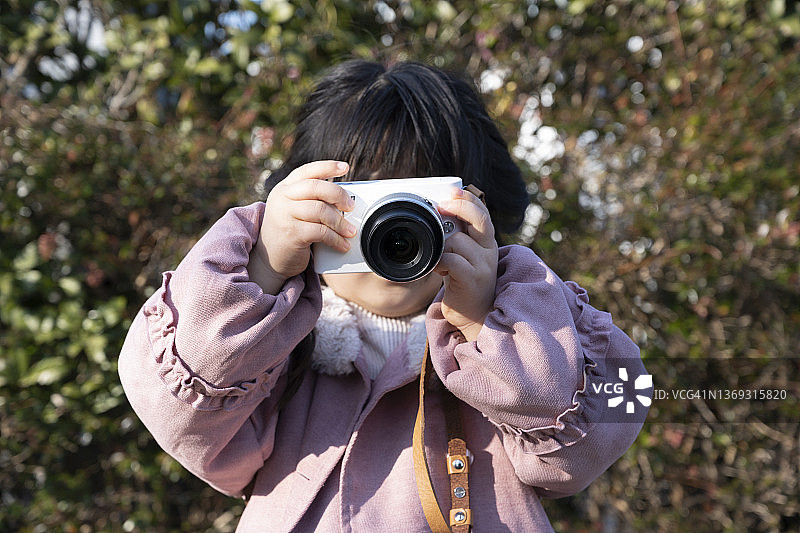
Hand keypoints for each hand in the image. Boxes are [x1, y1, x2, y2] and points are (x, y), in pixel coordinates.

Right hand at [249, 161, 356, 294]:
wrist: (268, 259)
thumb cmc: (288, 232)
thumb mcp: (293, 209)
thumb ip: (311, 200)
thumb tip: (344, 199)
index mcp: (284, 188)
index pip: (307, 171)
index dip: (327, 166)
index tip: (345, 167)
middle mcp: (282, 198)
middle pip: (316, 187)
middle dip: (339, 195)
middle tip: (351, 207)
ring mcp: (285, 215)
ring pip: (321, 210)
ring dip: (340, 222)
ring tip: (350, 231)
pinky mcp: (291, 234)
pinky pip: (321, 232)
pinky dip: (336, 239)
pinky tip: (342, 244)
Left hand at [434, 187, 497, 341]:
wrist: (475, 315)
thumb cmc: (464, 283)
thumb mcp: (465, 256)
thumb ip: (458, 238)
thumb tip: (438, 215)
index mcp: (487, 243)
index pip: (483, 213)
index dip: (469, 200)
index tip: (454, 191)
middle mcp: (489, 251)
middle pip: (478, 219)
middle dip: (458, 207)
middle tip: (439, 207)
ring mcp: (483, 265)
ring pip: (456, 240)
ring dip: (441, 248)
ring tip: (439, 261)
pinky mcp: (472, 280)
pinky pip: (451, 260)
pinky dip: (438, 261)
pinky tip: (437, 268)